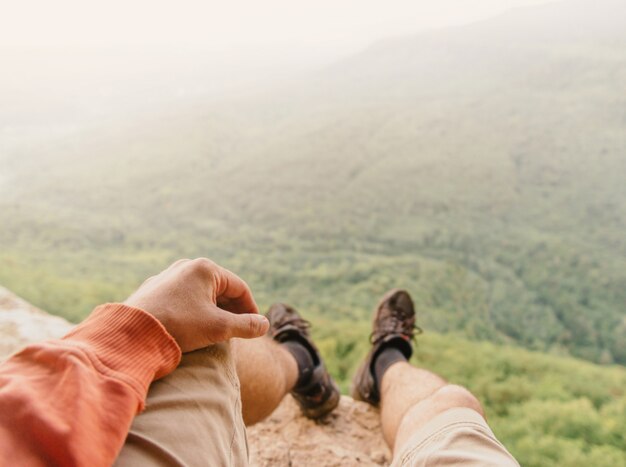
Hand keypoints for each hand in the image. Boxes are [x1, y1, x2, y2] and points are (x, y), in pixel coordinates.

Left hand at [124, 258, 268, 351]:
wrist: (131, 333)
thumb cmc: (178, 326)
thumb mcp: (218, 328)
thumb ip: (246, 326)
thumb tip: (264, 325)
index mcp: (205, 269)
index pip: (239, 287)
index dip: (251, 309)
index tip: (255, 328)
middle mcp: (186, 267)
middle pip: (220, 288)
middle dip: (232, 310)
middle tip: (238, 331)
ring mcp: (168, 277)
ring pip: (201, 294)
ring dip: (214, 311)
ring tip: (218, 332)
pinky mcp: (154, 290)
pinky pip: (183, 298)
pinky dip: (195, 311)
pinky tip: (193, 329)